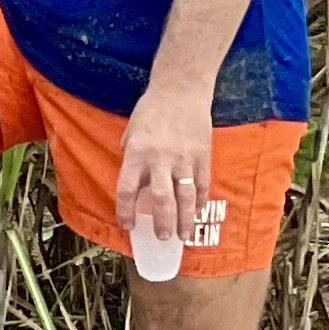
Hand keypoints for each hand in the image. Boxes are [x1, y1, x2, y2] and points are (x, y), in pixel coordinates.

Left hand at [116, 79, 217, 251]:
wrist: (180, 91)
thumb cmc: (151, 113)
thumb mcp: (131, 135)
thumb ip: (132, 162)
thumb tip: (136, 190)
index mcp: (136, 153)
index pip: (127, 189)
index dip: (125, 211)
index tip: (128, 226)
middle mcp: (160, 158)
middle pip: (160, 199)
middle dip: (162, 222)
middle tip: (162, 238)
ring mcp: (184, 158)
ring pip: (185, 196)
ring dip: (185, 219)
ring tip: (184, 236)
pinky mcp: (203, 156)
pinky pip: (202, 184)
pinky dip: (200, 201)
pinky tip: (198, 213)